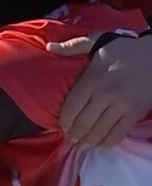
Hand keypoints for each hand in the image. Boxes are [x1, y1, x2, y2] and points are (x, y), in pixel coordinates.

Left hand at [47, 32, 151, 146]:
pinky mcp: (136, 113)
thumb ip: (72, 46)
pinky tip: (100, 144)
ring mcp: (122, 106)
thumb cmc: (123, 49)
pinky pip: (119, 133)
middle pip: (84, 122)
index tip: (61, 126)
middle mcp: (106, 94)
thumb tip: (48, 47)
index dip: (64, 121)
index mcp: (92, 79)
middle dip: (74, 134)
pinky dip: (108, 142)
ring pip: (100, 131)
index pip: (71, 107)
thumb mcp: (96, 41)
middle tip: (70, 139)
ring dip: (88, 141)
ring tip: (82, 144)